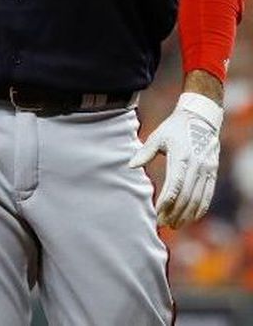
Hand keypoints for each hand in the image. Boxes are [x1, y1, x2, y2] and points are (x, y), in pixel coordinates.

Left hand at [129, 92, 222, 227]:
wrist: (200, 118)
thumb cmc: (174, 128)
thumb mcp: (158, 136)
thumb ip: (145, 152)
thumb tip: (130, 166)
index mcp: (181, 158)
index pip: (174, 186)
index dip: (166, 202)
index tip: (157, 213)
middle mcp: (197, 166)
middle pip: (186, 196)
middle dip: (175, 212)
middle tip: (164, 224)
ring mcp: (207, 170)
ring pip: (198, 198)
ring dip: (187, 214)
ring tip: (176, 224)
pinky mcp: (213, 172)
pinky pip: (208, 195)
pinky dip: (201, 208)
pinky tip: (192, 217)